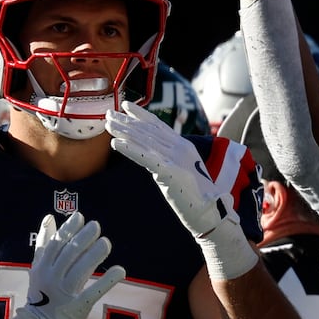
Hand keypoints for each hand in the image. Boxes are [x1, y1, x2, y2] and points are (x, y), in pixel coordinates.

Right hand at [0, 212, 125, 318]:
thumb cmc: (42, 293)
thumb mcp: (38, 267)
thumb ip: (45, 243)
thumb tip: (49, 217)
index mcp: (42, 267)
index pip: (56, 244)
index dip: (68, 230)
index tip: (80, 217)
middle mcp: (51, 279)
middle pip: (69, 255)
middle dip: (83, 239)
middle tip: (96, 226)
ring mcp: (63, 294)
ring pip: (80, 270)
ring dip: (94, 255)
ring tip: (106, 243)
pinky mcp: (77, 308)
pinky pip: (93, 293)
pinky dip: (107, 281)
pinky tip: (120, 270)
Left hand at [106, 100, 258, 279]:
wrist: (210, 212)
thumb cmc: (195, 196)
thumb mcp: (180, 172)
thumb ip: (166, 161)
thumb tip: (149, 156)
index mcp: (184, 146)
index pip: (159, 125)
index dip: (141, 114)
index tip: (125, 106)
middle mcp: (181, 148)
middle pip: (149, 130)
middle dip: (127, 121)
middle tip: (109, 114)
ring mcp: (176, 159)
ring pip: (145, 141)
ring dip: (124, 132)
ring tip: (108, 125)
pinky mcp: (170, 172)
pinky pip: (146, 158)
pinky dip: (129, 150)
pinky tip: (115, 144)